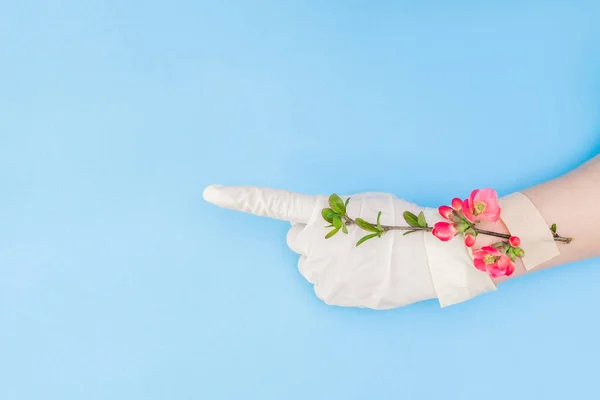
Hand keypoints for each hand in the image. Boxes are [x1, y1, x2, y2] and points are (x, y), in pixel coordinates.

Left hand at [203, 185, 495, 308]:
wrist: (429, 257)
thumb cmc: (402, 224)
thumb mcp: (363, 204)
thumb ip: (332, 216)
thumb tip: (322, 239)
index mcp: (320, 211)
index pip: (272, 203)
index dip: (240, 198)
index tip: (209, 193)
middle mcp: (312, 240)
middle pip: (296, 239)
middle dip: (313, 238)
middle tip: (347, 238)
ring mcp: (318, 269)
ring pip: (309, 264)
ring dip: (326, 260)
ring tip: (361, 257)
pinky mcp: (327, 293)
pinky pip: (322, 284)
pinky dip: (336, 280)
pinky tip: (361, 274)